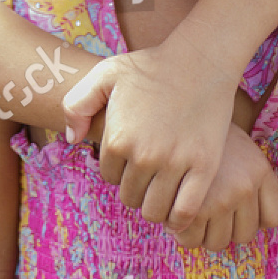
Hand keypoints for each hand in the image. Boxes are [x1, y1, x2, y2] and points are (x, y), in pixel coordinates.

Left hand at [62, 35, 239, 231]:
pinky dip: (178, 218)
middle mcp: (144, 156)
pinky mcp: (204, 167)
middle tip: (149, 169)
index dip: (120, 165)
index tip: (134, 151)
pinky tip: (177, 209)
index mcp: (119, 138)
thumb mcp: (106, 73)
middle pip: (130, 197)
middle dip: (136, 186)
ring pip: (155, 211)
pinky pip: (185, 212)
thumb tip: (73, 140)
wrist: (201, 59)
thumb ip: (77, 103)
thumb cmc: (152, 66)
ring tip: (162, 187)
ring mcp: (175, 163)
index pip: (109, 176)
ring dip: (155, 204)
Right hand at [169, 125, 277, 250]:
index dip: (258, 215)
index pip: (274, 217)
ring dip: (204, 232)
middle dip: (227, 226)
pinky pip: (190, 241)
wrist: (174, 111)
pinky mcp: (192, 208)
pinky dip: (182, 233)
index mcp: (260, 171)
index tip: (241, 206)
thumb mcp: (242, 149)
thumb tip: (263, 222)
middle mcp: (244, 187)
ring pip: (216, 243)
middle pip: (243, 235)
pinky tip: (176, 211)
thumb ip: (257, 182)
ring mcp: (220, 199)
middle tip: (211, 206)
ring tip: (194, 210)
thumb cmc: (206, 137)